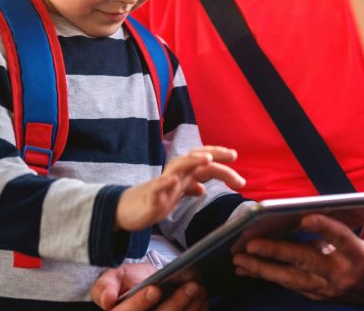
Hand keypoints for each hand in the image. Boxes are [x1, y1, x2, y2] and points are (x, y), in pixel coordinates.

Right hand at [91, 263, 206, 310]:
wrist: (143, 290)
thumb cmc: (126, 286)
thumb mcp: (110, 280)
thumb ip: (105, 287)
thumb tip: (107, 300)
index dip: (139, 303)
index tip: (154, 289)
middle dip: (175, 304)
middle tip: (191, 286)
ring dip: (190, 309)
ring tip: (199, 289)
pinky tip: (202, 300)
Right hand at [116, 146, 244, 230]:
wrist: (129, 209)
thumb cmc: (155, 199)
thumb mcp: (177, 194)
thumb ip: (190, 188)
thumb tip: (203, 188)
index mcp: (184, 175)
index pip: (204, 162)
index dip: (219, 156)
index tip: (235, 156)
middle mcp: (175, 174)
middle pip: (195, 159)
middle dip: (214, 154)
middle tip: (233, 155)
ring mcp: (163, 184)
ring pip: (178, 167)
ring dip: (192, 161)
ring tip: (207, 159)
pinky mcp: (151, 196)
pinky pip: (158, 187)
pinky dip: (165, 182)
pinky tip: (174, 180)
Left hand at [233, 161, 363, 304]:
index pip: (343, 240)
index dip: (326, 229)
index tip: (306, 217)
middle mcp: (345, 275)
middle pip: (308, 261)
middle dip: (278, 251)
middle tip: (252, 241)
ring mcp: (330, 286)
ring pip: (293, 277)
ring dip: (264, 268)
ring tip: (240, 256)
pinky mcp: (318, 291)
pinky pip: (289, 282)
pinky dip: (268, 274)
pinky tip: (247, 265)